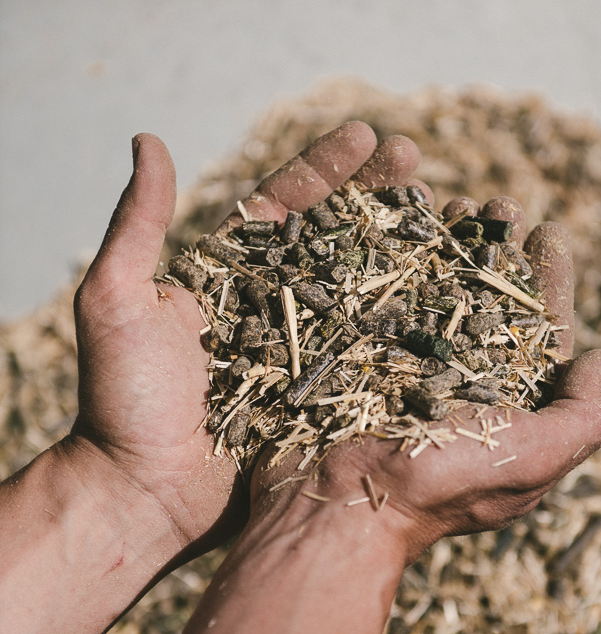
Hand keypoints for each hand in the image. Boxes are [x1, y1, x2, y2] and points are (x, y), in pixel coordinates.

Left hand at [71, 124, 430, 560]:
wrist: (144, 495)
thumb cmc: (123, 401)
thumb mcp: (118, 303)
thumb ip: (138, 226)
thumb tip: (146, 138)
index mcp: (228, 277)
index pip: (284, 207)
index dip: (326, 170)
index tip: (368, 137)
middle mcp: (272, 308)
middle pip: (335, 240)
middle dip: (378, 199)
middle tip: (420, 165)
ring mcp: (302, 353)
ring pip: (363, 293)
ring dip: (404, 254)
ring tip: (449, 219)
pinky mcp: (323, 400)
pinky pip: (371, 357)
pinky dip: (407, 328)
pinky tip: (448, 301)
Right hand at [251, 196, 600, 559]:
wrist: (339, 507)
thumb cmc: (439, 487)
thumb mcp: (533, 457)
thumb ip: (581, 417)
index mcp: (505, 410)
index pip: (537, 336)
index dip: (548, 285)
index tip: (548, 234)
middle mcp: (458, 387)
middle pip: (484, 304)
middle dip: (495, 251)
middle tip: (497, 202)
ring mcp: (404, 370)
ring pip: (433, 293)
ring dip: (447, 245)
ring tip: (451, 199)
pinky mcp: (357, 359)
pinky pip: (379, 297)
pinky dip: (390, 258)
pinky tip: (394, 221)